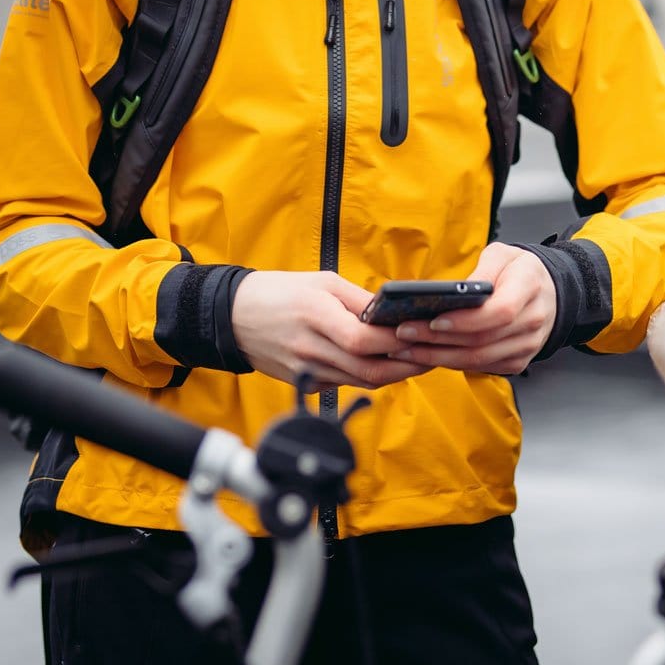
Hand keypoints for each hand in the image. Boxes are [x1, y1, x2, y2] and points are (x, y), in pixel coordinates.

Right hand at [231, 270, 429, 390]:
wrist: (235, 317)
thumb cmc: (281, 292)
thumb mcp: (322, 282)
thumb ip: (358, 300)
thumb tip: (391, 314)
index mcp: (315, 316)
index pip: (362, 340)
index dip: (394, 341)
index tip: (418, 334)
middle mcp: (310, 348)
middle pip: (367, 369)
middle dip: (405, 366)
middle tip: (429, 355)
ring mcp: (306, 370)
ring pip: (360, 381)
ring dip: (392, 374)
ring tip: (416, 361)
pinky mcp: (304, 383)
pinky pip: (344, 383)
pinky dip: (368, 376)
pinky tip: (385, 365)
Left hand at [389, 243, 557, 375]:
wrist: (550, 293)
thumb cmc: (520, 270)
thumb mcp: (503, 254)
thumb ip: (482, 269)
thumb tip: (454, 293)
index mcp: (529, 286)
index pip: (499, 312)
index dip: (465, 320)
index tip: (433, 319)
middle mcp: (532, 321)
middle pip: (482, 340)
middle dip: (438, 340)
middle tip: (404, 333)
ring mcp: (527, 345)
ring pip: (479, 359)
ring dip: (439, 356)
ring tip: (407, 347)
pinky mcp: (517, 361)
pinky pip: (482, 367)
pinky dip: (452, 363)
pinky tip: (428, 354)